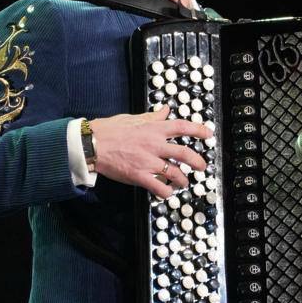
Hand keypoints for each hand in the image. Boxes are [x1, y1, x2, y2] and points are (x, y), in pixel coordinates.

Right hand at [89, 105, 212, 197]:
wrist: (92, 144)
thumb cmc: (110, 130)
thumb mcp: (133, 118)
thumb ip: (152, 116)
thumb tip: (165, 110)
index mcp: (153, 129)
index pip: (182, 127)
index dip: (198, 130)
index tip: (209, 134)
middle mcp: (154, 145)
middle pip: (185, 153)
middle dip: (198, 161)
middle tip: (202, 166)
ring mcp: (148, 161)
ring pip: (175, 173)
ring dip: (183, 180)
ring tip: (184, 183)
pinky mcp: (139, 175)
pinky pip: (159, 187)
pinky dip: (166, 192)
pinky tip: (167, 192)